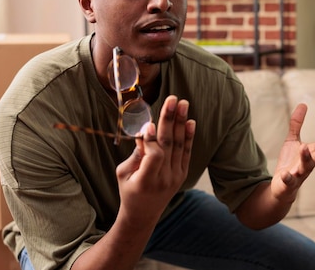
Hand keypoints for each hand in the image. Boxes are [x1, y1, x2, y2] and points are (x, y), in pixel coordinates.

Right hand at [115, 95, 195, 222]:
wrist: (143, 214)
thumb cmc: (128, 190)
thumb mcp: (124, 173)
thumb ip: (136, 154)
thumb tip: (145, 130)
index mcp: (146, 181)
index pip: (154, 156)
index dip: (152, 140)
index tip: (150, 124)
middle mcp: (164, 179)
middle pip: (168, 145)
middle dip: (170, 120)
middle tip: (173, 100)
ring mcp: (176, 177)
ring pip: (178, 145)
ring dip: (181, 122)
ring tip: (183, 104)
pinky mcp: (182, 174)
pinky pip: (186, 152)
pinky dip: (188, 136)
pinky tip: (190, 121)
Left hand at [271, 103, 314, 202]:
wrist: (282, 186)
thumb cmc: (291, 163)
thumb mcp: (292, 140)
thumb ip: (297, 124)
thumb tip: (303, 104)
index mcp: (312, 154)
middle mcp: (309, 164)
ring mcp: (299, 174)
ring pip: (306, 167)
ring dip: (306, 159)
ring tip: (303, 148)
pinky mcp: (288, 183)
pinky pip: (289, 181)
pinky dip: (288, 178)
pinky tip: (285, 174)